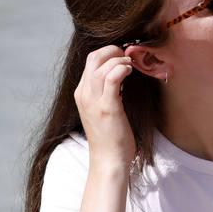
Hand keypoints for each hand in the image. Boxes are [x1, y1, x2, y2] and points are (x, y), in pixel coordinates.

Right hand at [72, 45, 137, 169]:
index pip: (90, 61)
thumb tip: (119, 75)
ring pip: (102, 64)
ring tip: (131, 65)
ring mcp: (93, 101)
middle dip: (113, 50)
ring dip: (120, 59)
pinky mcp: (107, 107)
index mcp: (81, 93)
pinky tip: (130, 71)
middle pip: (93, 57)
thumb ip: (106, 92)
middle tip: (128, 56)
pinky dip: (122, 68)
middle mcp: (84, 94)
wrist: (108, 161)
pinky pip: (112, 77)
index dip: (108, 53)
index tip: (123, 57)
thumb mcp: (102, 110)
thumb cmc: (110, 137)